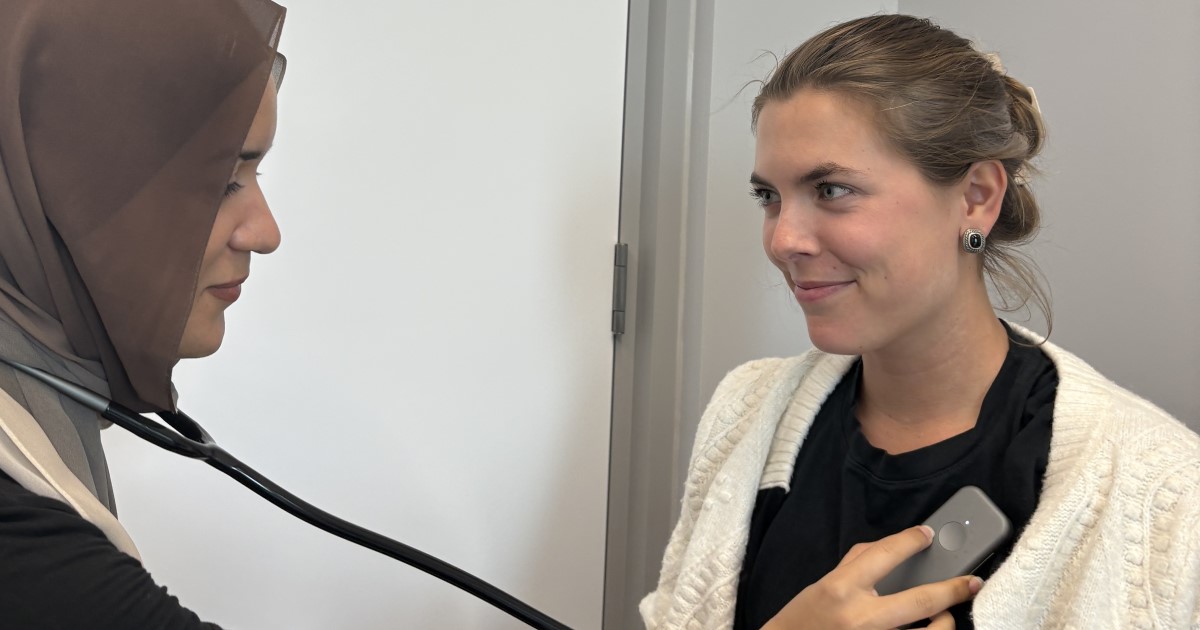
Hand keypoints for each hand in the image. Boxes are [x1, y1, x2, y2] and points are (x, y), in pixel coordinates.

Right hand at [762, 525, 982, 629]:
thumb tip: (891, 547)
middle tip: (972, 581)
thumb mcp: (824, 584)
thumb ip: (856, 563)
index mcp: (841, 589)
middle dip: (953, 589)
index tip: (927, 534)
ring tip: (947, 616)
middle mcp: (860, 618)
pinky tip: (931, 629)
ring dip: (946, 623)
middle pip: (922, 602)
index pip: (884, 555)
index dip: (910, 540)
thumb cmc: (803, 619)